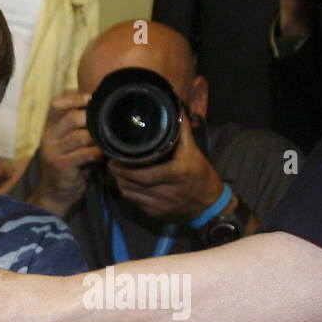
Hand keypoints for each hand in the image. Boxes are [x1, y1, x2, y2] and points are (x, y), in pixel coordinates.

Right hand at [31, 91, 102, 216]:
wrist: (55, 194)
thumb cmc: (69, 165)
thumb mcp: (69, 145)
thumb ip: (80, 129)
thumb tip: (104, 111)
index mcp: (49, 128)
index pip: (57, 104)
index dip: (75, 97)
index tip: (93, 98)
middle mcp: (48, 137)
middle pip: (70, 117)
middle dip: (91, 117)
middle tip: (107, 121)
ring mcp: (53, 152)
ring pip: (79, 136)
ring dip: (97, 136)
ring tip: (109, 138)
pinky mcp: (61, 165)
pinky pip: (84, 154)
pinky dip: (98, 152)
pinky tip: (105, 153)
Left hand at [106, 116, 224, 223]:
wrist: (210, 205)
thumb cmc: (200, 173)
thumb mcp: (193, 151)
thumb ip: (182, 130)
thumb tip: (174, 107)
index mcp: (177, 174)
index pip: (144, 175)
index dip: (125, 170)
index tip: (114, 160)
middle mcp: (168, 192)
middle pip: (133, 185)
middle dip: (118, 175)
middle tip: (111, 164)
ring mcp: (162, 206)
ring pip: (131, 196)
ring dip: (121, 184)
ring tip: (116, 173)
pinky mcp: (158, 214)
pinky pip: (136, 204)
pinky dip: (129, 194)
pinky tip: (127, 184)